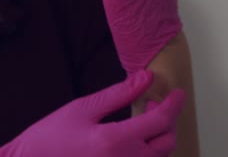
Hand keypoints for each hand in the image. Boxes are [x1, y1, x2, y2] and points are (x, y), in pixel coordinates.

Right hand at [0, 71, 184, 156]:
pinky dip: (147, 154)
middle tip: (153, 104)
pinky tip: (135, 142)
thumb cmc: (50, 137)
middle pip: (166, 144)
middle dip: (167, 121)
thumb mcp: (83, 109)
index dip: (173, 104)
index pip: (159, 121)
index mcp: (115, 141)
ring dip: (159, 139)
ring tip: (144, 122)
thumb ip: (119, 94)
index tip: (178, 93)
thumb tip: (146, 77)